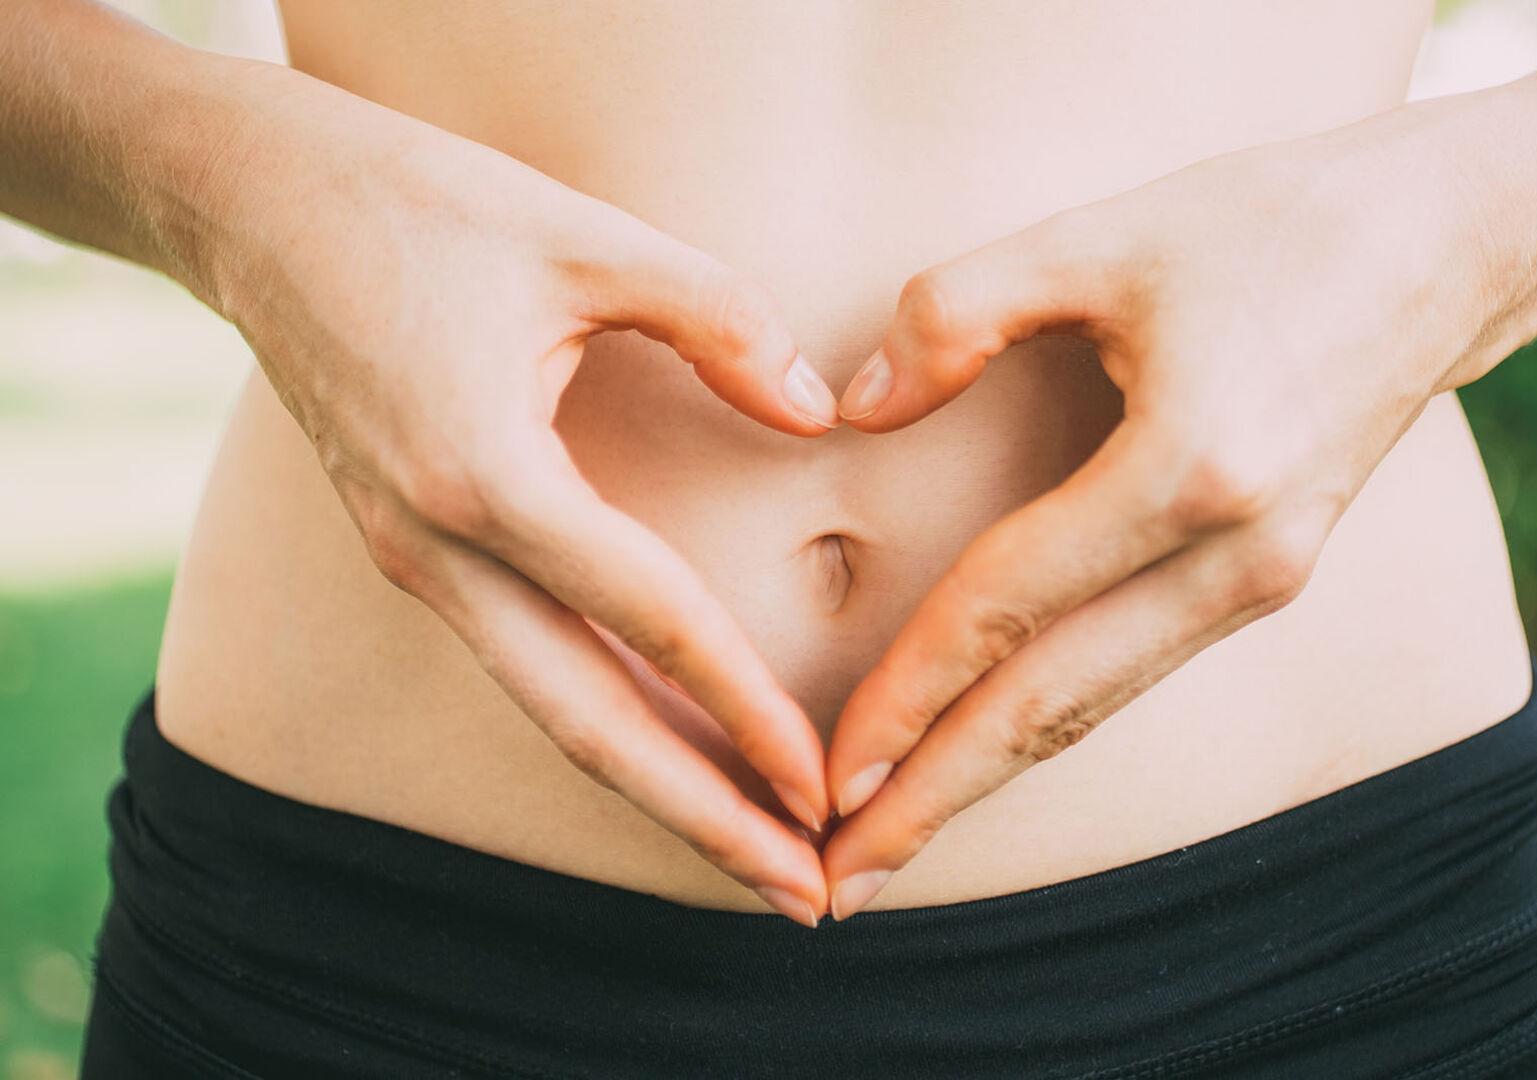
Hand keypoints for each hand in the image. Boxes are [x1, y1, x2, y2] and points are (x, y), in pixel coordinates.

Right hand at [217, 86, 839, 923]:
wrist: (257, 205)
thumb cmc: (418, 205)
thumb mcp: (586, 237)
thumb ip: (719, 320)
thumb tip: (814, 410)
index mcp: (484, 476)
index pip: (648, 620)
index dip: (746, 708)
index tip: (823, 785)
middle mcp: (439, 547)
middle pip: (586, 724)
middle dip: (700, 817)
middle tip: (802, 894)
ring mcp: (416, 560)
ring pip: (549, 709)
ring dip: (653, 785)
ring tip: (750, 848)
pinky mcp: (414, 550)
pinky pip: (522, 663)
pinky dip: (603, 720)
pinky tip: (667, 747)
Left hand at [820, 123, 1492, 918]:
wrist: (1449, 243)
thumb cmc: (1271, 222)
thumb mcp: (1099, 235)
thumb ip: (957, 311)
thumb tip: (854, 410)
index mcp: (1193, 470)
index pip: (1007, 609)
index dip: (906, 696)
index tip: (826, 774)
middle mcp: (1238, 555)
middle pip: (1054, 708)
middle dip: (938, 800)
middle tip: (837, 885)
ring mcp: (1263, 580)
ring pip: (1097, 707)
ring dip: (988, 778)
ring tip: (894, 844)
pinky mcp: (1267, 579)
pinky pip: (1133, 669)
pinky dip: (1050, 723)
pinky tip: (986, 749)